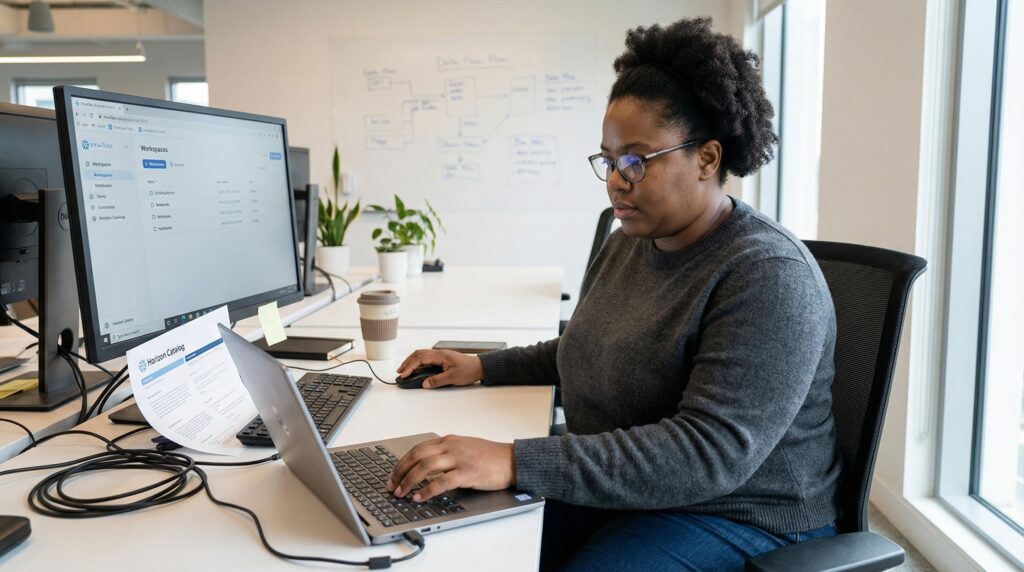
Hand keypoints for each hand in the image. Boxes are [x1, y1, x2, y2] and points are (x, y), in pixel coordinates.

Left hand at [387, 435, 514, 501]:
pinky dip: (427, 490)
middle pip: (417, 456)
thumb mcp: (464, 449)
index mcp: (448, 441)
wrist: (511, 460)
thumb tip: (424, 469)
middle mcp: (451, 447)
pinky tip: (419, 498)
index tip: (392, 475)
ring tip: (401, 493)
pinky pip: (441, 482)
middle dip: (400, 472)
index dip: (401, 463)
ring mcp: (459, 459)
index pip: (417, 449)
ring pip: (425, 467)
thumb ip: (445, 454)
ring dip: (409, 481)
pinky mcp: (467, 473)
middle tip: (391, 486)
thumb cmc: (489, 457)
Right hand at [396, 349, 483, 388]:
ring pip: (421, 356)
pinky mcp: (442, 360)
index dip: (410, 366)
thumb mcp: (453, 377)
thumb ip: (437, 380)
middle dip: (407, 363)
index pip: (420, 359)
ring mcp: (440, 356)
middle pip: (418, 355)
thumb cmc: (468, 370)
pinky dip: (418, 363)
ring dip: (412, 362)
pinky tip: (416, 369)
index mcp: (440, 355)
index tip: (403, 374)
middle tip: (399, 372)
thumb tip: (425, 384)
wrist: (478, 367)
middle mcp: (439, 353)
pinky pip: (426, 359)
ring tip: (404, 370)